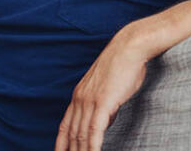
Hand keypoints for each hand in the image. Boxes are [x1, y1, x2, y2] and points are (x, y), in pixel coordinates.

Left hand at [54, 27, 148, 150]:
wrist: (129, 48)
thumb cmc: (123, 66)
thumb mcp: (108, 89)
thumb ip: (103, 106)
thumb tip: (104, 122)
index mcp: (79, 95)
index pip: (65, 126)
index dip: (61, 144)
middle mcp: (80, 99)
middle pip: (71, 134)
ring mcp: (90, 101)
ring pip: (80, 136)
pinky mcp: (102, 103)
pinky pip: (94, 132)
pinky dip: (92, 147)